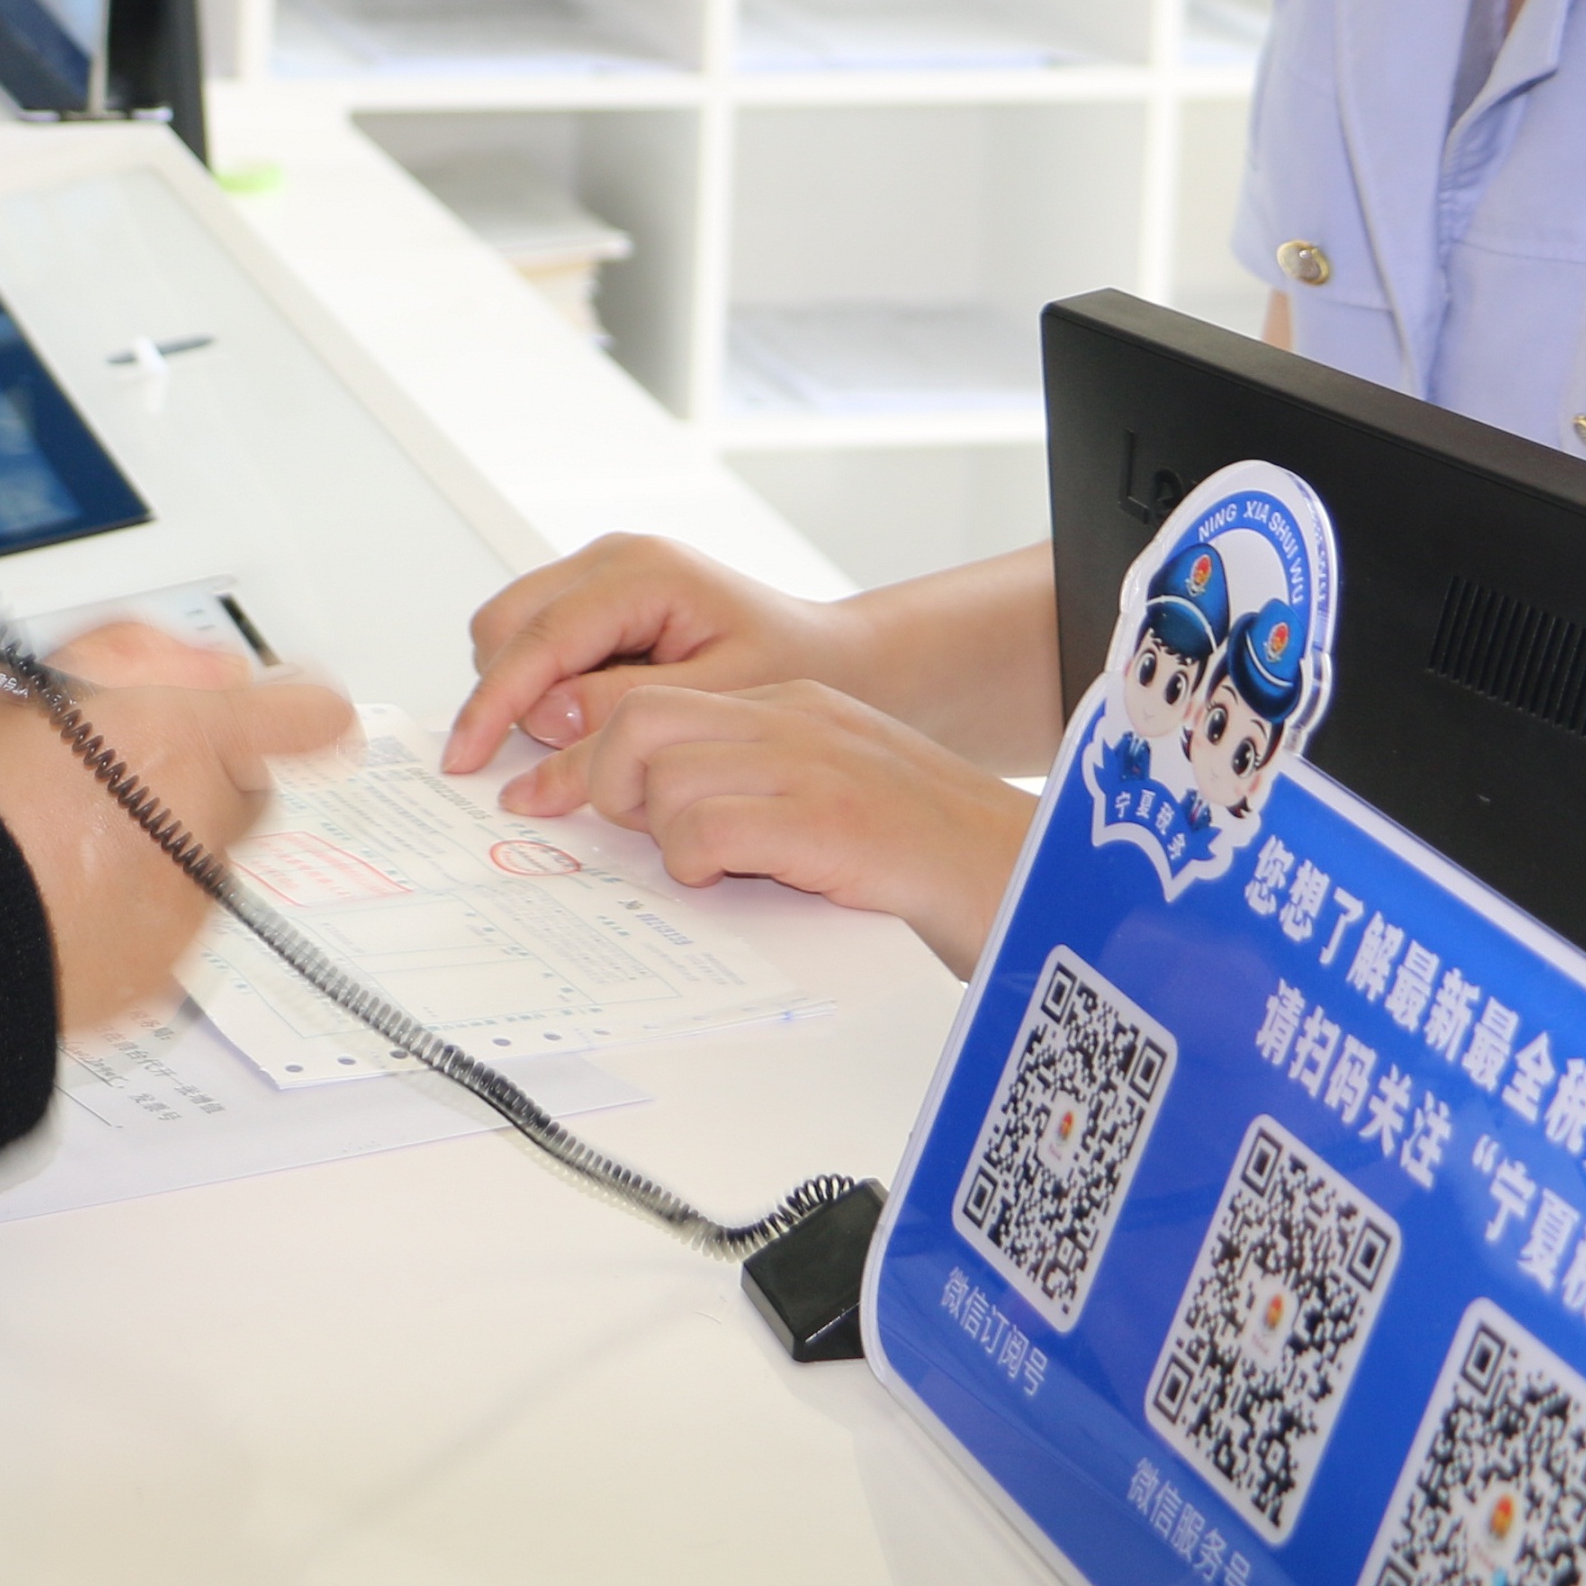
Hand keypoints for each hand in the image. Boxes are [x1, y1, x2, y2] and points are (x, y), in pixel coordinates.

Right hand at [0, 625, 354, 1038]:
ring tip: (68, 851)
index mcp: (181, 740)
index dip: (300, 713)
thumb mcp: (35, 687)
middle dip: (208, 782)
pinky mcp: (156, 979)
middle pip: (252, 795)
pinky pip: (168, 936)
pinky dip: (135, 920)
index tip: (292, 714)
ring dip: (166, 853)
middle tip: (128, 781)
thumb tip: (205, 667)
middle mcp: (199, 828)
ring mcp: (183, 910)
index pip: (304, 717)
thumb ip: (137, 660)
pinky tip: (63, 908)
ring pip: (207, 867)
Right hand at [443, 533, 875, 774]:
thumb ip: (629, 706)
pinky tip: (594, 718)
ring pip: (511, 633)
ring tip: (592, 737)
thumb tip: (548, 715)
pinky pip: (537, 642)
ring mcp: (600, 574)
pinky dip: (545, 686)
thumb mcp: (722, 697)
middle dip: (506, 695)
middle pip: (505, 625)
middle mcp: (612, 560)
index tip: (465, 760)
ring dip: (526, 692)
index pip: (538, 637)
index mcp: (642, 573)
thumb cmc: (797, 669)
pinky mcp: (598, 601)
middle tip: (545, 762)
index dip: (494, 703)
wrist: (837, 655)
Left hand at [504, 679, 1032, 976]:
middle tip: (619, 835)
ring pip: (664, 771)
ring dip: (663, 833)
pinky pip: (709, 825)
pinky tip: (739, 878)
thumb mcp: (835, 806)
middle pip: (642, 718)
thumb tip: (658, 825)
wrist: (1042, 886)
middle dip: (603, 779)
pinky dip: (699, 859)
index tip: (544, 796)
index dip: (592, 753)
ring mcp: (816, 764)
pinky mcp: (830, 818)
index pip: (658, 699)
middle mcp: (801, 719)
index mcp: (800, 708)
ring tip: (711, 867)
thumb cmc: (939, 862)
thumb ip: (757, 795)